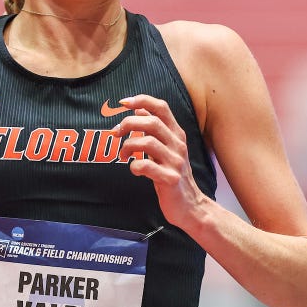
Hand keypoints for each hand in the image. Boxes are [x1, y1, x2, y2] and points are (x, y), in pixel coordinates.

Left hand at [113, 94, 208, 227]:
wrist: (190, 206)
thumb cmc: (172, 174)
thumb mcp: (166, 149)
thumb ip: (155, 130)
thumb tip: (138, 110)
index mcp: (177, 134)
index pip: (162, 108)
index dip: (142, 100)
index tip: (123, 102)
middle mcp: (178, 145)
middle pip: (152, 122)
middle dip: (129, 124)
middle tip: (116, 133)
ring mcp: (175, 162)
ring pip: (147, 142)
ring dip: (128, 146)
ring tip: (122, 155)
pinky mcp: (170, 179)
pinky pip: (147, 166)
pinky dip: (134, 166)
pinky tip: (134, 170)